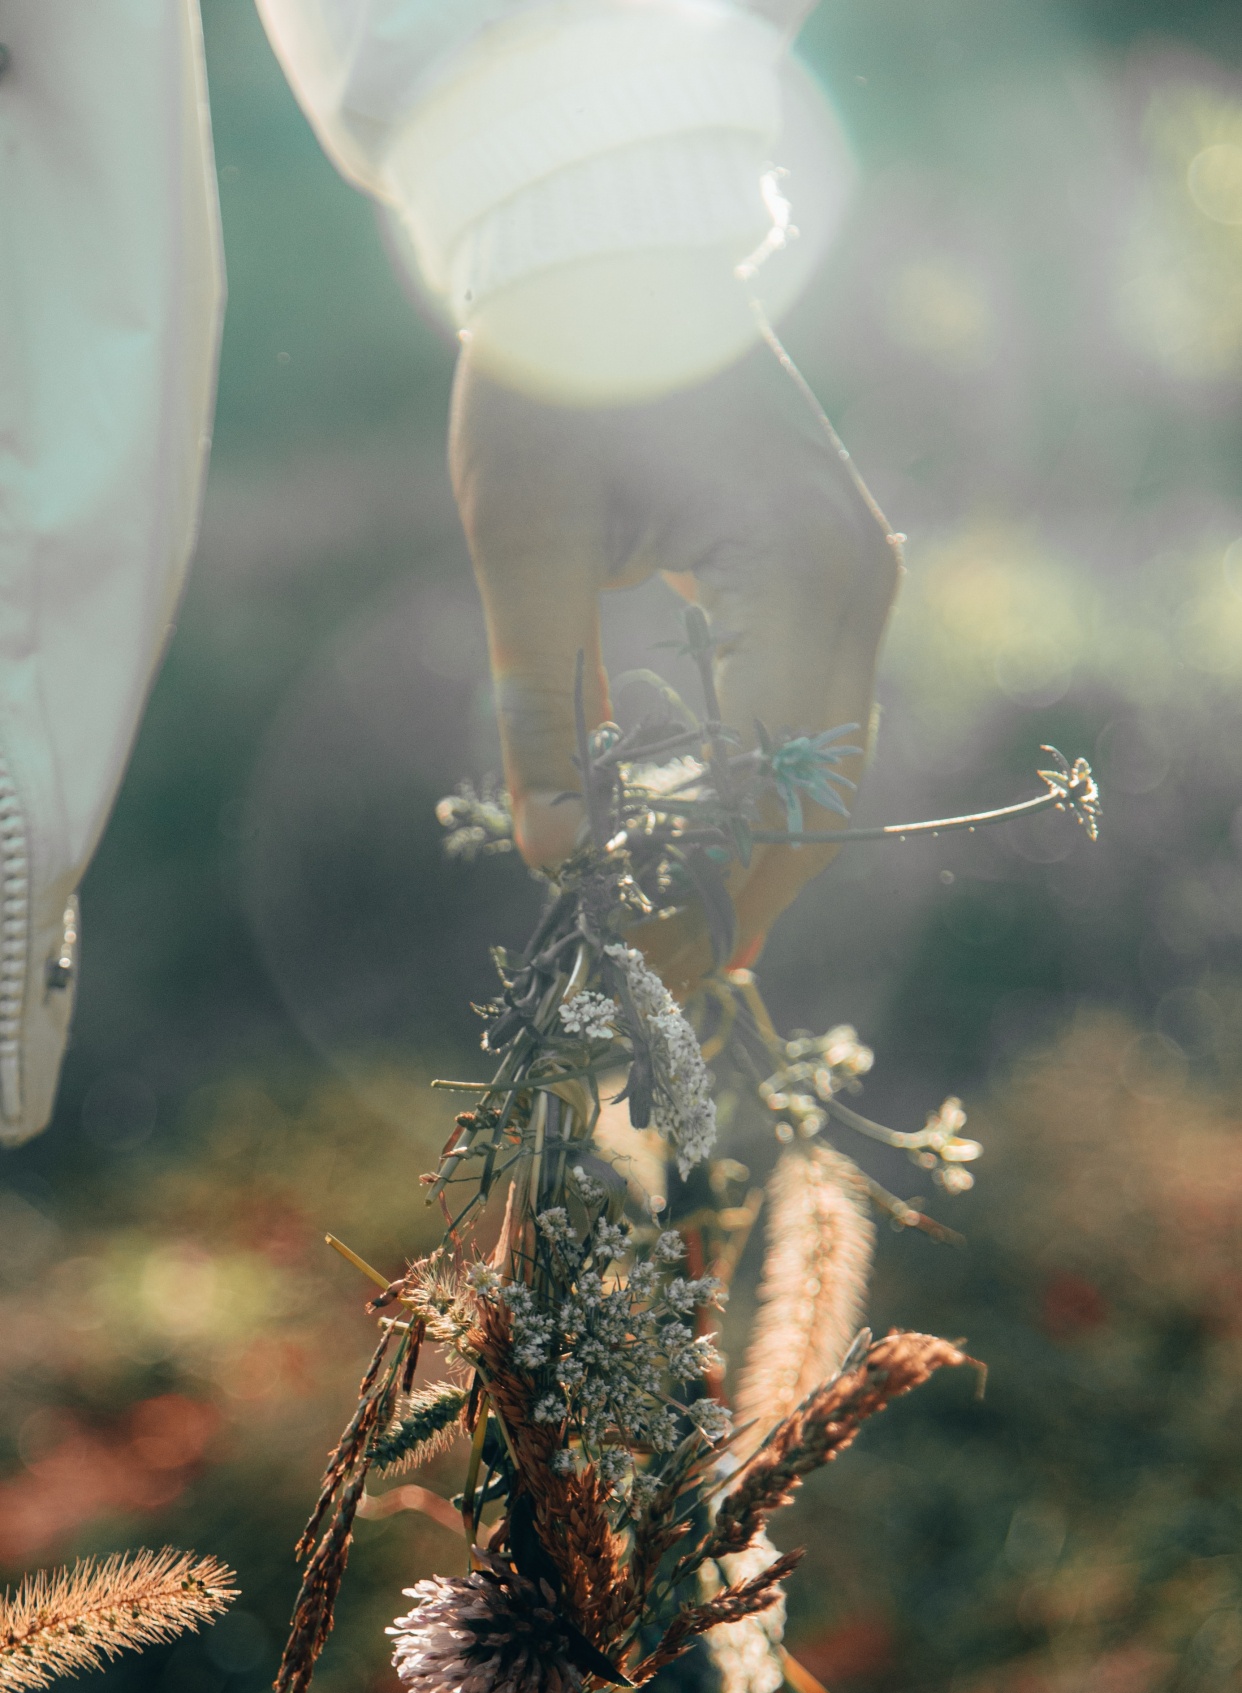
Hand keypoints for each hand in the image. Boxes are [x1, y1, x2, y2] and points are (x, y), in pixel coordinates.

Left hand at [449, 328, 900, 992]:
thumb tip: (551, 860)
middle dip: (743, 891)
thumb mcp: (526, 550)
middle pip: (823, 792)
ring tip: (676, 920)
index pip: (770, 789)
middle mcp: (856, 579)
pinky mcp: (836, 561)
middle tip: (661, 969)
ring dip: (757, 844)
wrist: (608, 246)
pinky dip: (765, 778)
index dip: (705, 890)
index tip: (634, 958)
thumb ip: (544, 712)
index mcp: (791, 573)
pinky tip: (700, 831)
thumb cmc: (552, 377)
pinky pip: (818, 704)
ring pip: (832, 759)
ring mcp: (860, 568)